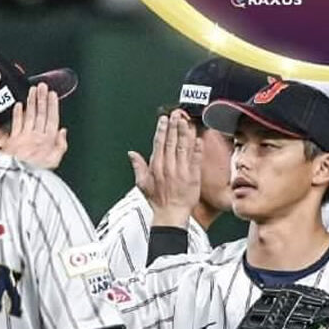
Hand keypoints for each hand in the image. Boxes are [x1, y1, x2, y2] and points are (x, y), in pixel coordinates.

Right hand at [1, 83, 67, 169]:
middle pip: (41, 114)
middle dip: (42, 99)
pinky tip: (19, 106)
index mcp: (47, 140)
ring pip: (29, 116)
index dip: (53, 106)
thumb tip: (63, 131)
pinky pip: (16, 124)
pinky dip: (18, 114)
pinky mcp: (13, 141)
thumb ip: (60, 145)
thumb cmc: (33, 171)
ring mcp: (25, 138)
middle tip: (42, 86)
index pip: (51, 118)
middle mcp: (36, 137)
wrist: (15, 178)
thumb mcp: (53, 160)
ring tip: (32, 90)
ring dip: (31, 103)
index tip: (52, 94)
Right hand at [129, 110, 198, 226]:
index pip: (158, 143)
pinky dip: (197, 148)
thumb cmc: (157, 200)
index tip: (164, 119)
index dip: (162, 130)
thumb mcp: (142, 183)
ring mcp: (181, 170)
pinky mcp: (193, 175)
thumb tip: (131, 154)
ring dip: (185, 132)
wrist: (171, 214)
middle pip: (171, 141)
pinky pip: (195, 158)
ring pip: (183, 146)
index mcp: (155, 167)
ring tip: (186, 121)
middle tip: (176, 114)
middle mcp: (168, 166)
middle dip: (174, 126)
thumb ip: (138, 166)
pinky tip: (198, 138)